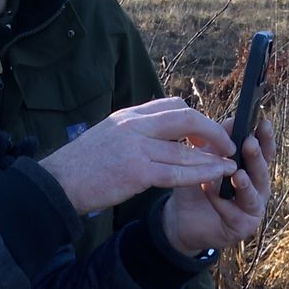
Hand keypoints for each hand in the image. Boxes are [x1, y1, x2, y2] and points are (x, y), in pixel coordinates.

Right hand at [39, 97, 237, 214]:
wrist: (57, 183)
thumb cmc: (80, 165)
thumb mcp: (107, 136)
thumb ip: (133, 132)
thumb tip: (157, 134)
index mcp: (128, 116)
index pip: (171, 105)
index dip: (196, 117)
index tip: (207, 132)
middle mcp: (134, 126)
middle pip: (185, 117)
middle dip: (212, 131)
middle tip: (227, 144)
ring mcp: (135, 148)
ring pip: (185, 148)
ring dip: (212, 157)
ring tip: (231, 165)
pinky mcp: (136, 172)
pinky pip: (177, 172)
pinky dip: (200, 174)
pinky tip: (215, 178)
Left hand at [161, 117, 274, 254]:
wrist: (182, 218)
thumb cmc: (199, 185)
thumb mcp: (206, 159)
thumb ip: (219, 142)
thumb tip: (232, 120)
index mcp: (252, 169)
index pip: (264, 152)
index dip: (265, 138)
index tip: (263, 122)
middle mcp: (258, 188)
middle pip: (262, 171)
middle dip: (256, 157)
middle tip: (250, 143)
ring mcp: (252, 208)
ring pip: (253, 195)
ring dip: (245, 184)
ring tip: (237, 174)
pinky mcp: (241, 227)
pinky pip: (233, 213)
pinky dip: (221, 202)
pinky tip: (210, 192)